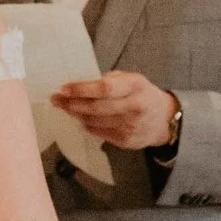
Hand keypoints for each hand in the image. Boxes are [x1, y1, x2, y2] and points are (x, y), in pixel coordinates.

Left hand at [53, 72, 179, 152]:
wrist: (164, 120)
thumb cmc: (142, 94)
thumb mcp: (133, 79)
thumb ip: (111, 80)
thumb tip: (82, 84)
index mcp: (136, 86)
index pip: (104, 88)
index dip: (81, 89)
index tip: (64, 88)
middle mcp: (134, 107)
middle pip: (96, 107)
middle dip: (72, 103)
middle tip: (56, 99)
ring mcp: (130, 126)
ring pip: (94, 122)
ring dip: (76, 114)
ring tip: (65, 107)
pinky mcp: (126, 141)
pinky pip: (99, 132)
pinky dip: (87, 125)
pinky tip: (81, 118)